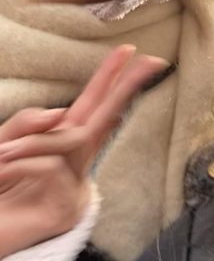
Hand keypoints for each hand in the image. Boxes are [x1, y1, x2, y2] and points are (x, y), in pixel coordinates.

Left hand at [0, 45, 165, 257]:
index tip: (130, 50)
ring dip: (32, 143)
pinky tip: (2, 173)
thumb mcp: (4, 144)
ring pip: (73, 140)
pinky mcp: (66, 210)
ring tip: (0, 157)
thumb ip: (28, 123)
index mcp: (60, 144)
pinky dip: (22, 165)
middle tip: (153, 61)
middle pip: (108, 116)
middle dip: (127, 86)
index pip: (91, 104)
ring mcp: (75, 187)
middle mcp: (75, 163)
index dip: (110, 77)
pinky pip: (52, 167)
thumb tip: (61, 111)